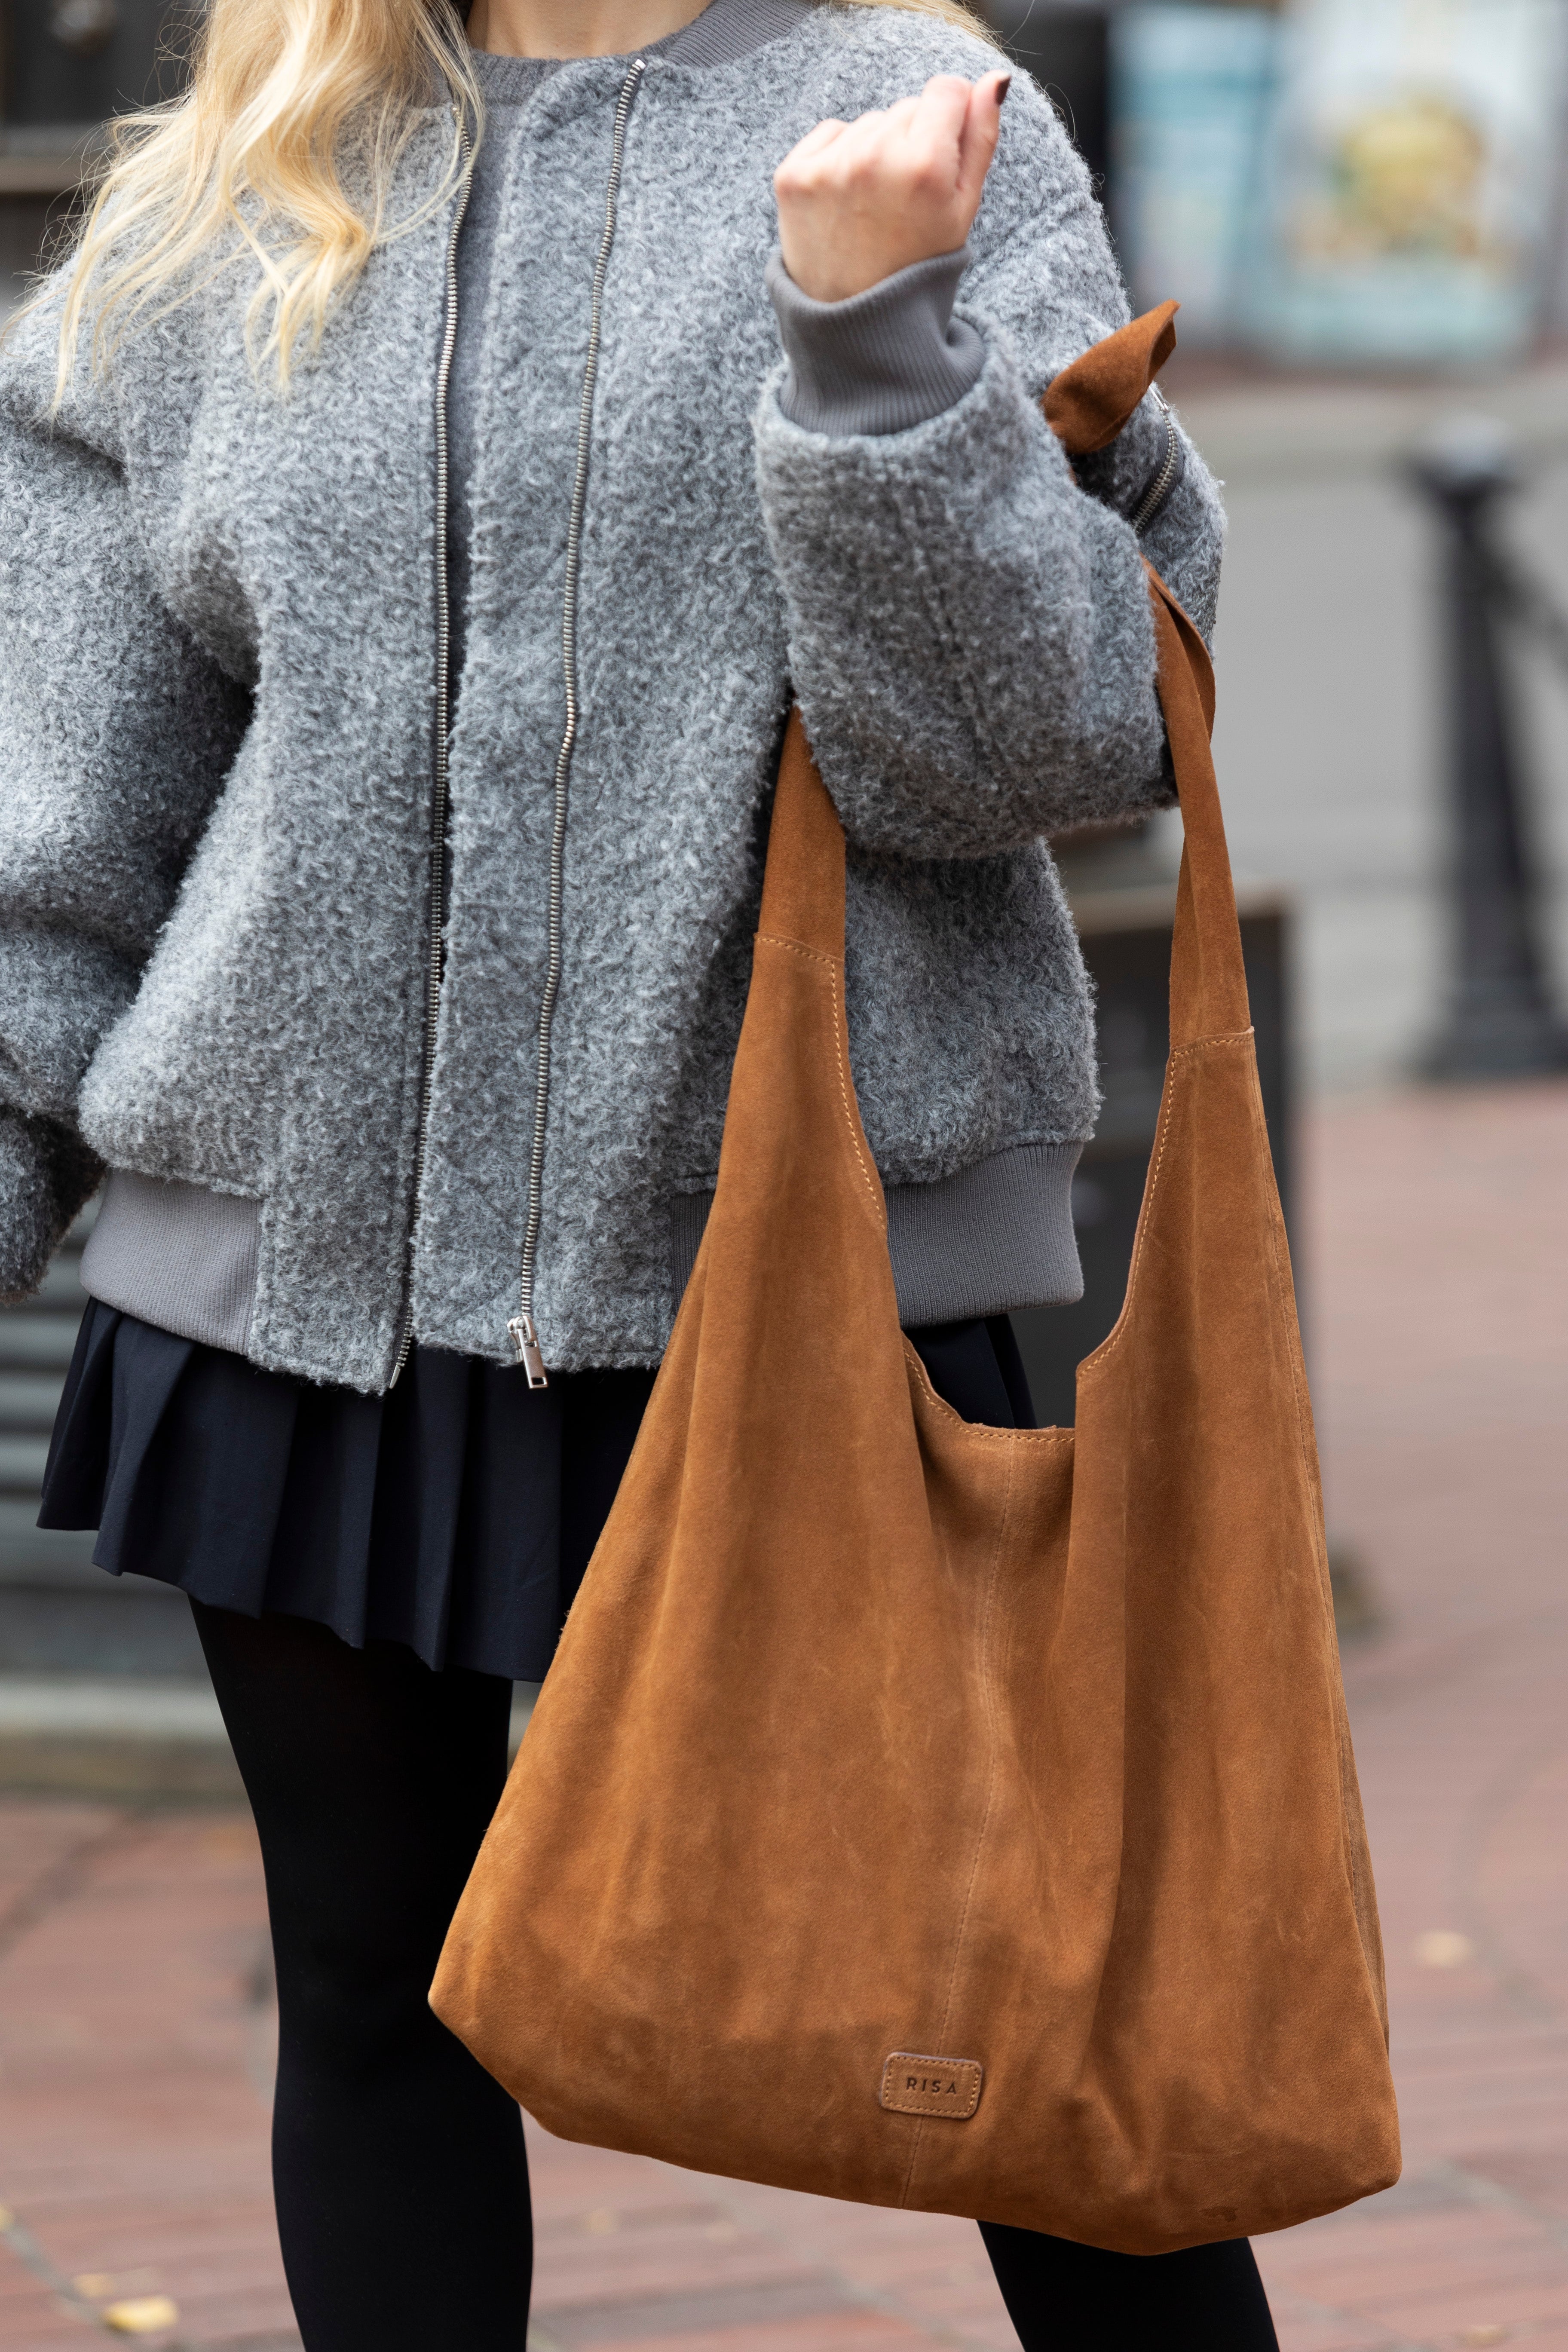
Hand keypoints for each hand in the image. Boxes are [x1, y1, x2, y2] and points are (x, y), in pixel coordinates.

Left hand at [774, 71, 1010, 304]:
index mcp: (924, 166)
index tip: (941, 156)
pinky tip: (847, 202)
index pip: (946, 90)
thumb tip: (994, 80)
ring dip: (876, 152)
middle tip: (904, 201)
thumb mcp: (963, 210)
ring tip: (875, 206)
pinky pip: (831, 133)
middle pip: (906, 108)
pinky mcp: (794, 175)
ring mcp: (828, 167)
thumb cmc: (917, 266)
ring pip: (869, 122)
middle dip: (912, 142)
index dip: (950, 119)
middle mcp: (874, 158)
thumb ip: (981, 139)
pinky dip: (840, 158)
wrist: (854, 323)